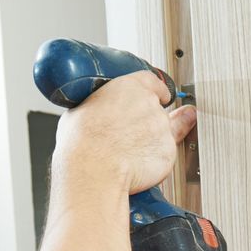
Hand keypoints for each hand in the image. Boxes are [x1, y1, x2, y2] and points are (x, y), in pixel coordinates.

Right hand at [54, 69, 195, 195]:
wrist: (94, 168)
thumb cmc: (82, 140)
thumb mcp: (83, 107)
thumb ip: (104, 102)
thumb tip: (100, 106)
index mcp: (129, 87)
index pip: (154, 82)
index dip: (158, 92)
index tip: (160, 97)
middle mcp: (150, 104)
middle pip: (157, 110)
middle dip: (148, 122)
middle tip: (129, 135)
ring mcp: (162, 128)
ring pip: (163, 133)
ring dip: (151, 141)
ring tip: (127, 152)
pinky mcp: (168, 151)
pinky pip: (164, 153)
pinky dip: (154, 159)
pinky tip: (135, 163)